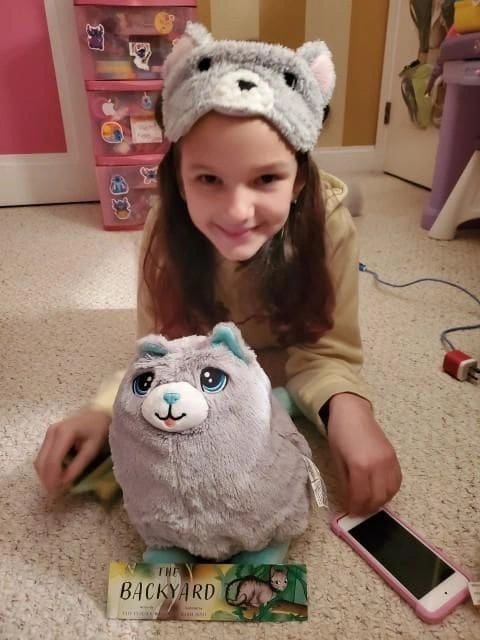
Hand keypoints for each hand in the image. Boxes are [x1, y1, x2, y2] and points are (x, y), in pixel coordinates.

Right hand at [34, 408, 110, 492]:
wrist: (98, 413)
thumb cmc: (98, 429)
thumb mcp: (92, 449)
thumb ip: (78, 465)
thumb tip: (63, 482)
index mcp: (64, 433)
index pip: (52, 461)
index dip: (53, 478)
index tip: (58, 491)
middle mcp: (52, 432)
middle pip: (41, 462)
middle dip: (46, 479)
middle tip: (56, 491)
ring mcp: (49, 433)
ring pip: (39, 460)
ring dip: (45, 475)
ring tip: (57, 485)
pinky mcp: (49, 436)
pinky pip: (43, 456)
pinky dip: (46, 468)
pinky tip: (56, 474)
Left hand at [326, 393, 401, 514]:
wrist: (352, 412)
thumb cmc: (339, 434)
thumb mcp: (337, 459)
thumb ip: (346, 482)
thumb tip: (350, 500)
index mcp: (360, 466)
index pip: (361, 497)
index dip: (356, 508)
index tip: (351, 512)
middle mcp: (378, 465)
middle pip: (377, 498)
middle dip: (368, 508)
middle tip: (359, 510)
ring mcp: (389, 461)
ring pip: (390, 492)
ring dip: (380, 501)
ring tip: (369, 502)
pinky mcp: (394, 457)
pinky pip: (397, 481)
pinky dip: (390, 491)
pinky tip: (380, 491)